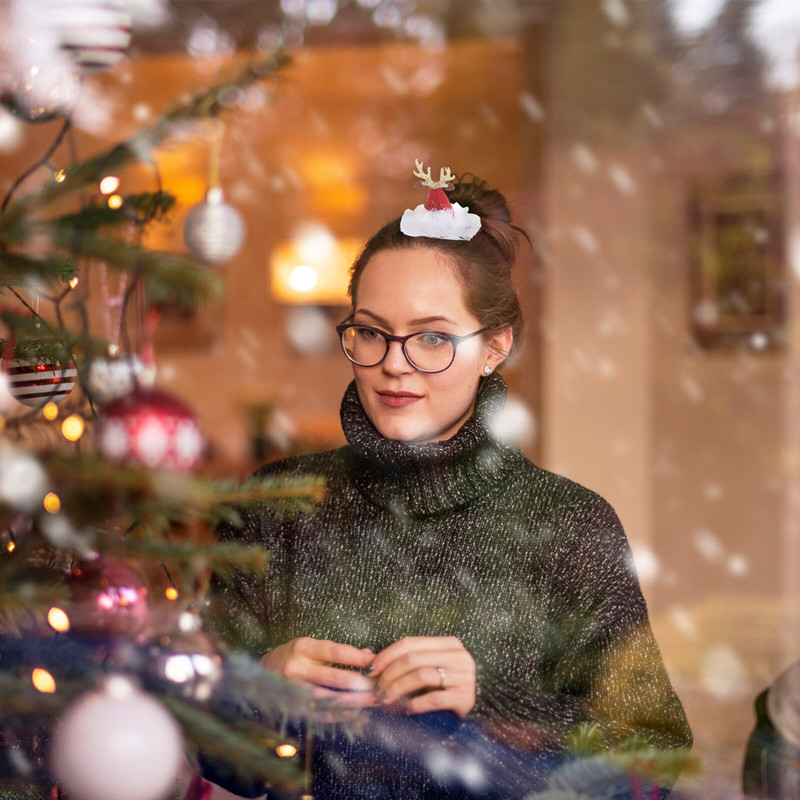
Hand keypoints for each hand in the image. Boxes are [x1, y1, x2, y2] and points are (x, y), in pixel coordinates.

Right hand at [261, 637, 375, 708]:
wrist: (262, 672)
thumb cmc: (294, 656)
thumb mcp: (312, 646)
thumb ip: (339, 652)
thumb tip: (369, 655)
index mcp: (303, 648)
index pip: (336, 652)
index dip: (357, 657)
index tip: (376, 663)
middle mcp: (297, 668)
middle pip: (335, 678)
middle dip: (360, 684)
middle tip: (379, 687)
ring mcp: (295, 691)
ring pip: (330, 699)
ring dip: (354, 702)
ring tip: (372, 702)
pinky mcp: (294, 708)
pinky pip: (321, 714)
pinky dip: (340, 715)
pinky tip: (356, 714)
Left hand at [370, 636, 476, 718]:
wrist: (480, 708)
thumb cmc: (447, 686)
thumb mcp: (431, 667)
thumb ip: (407, 660)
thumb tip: (367, 656)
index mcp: (448, 644)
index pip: (410, 643)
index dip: (386, 655)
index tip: (370, 670)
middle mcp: (458, 656)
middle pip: (413, 659)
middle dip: (389, 675)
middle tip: (376, 690)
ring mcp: (464, 676)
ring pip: (421, 676)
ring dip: (397, 689)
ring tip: (385, 700)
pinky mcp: (466, 698)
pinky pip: (434, 698)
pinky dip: (416, 704)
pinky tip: (406, 710)